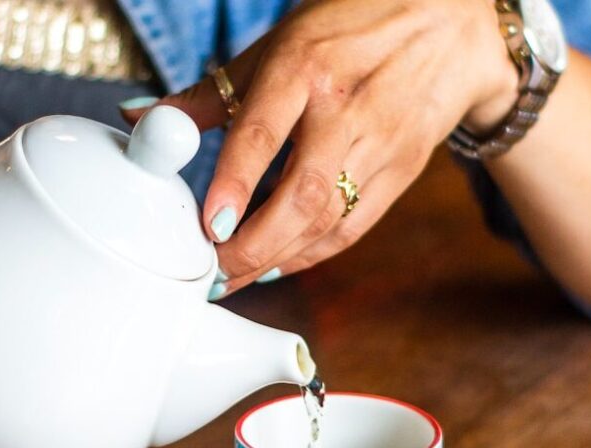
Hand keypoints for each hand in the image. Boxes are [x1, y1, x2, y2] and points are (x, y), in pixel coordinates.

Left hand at [123, 0, 516, 296]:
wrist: (450, 24)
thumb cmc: (347, 30)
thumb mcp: (275, 47)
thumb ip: (206, 95)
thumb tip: (140, 119)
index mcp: (306, 66)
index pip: (266, 131)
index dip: (236, 183)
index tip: (208, 227)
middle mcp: (347, 107)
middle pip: (303, 193)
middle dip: (254, 245)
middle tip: (212, 275)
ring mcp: (381, 142)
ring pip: (328, 219)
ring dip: (277, 259)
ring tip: (233, 280)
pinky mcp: (403, 170)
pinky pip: (354, 226)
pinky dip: (312, 254)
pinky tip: (276, 267)